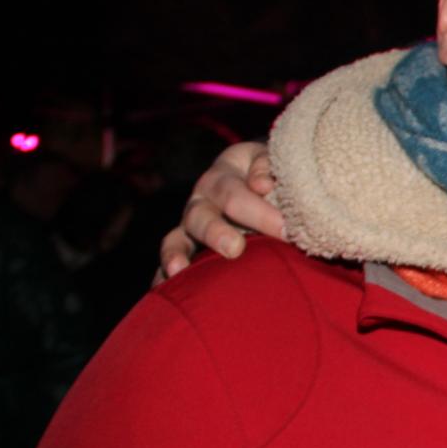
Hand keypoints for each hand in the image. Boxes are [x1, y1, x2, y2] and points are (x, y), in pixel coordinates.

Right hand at [157, 142, 283, 278]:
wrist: (273, 178)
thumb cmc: (280, 172)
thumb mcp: (276, 157)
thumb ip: (269, 165)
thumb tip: (261, 184)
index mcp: (227, 172)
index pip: (235, 193)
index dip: (259, 213)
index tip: (285, 231)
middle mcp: (204, 197)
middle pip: (203, 216)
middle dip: (217, 234)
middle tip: (235, 249)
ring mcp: (192, 223)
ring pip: (178, 238)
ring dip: (177, 254)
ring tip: (178, 269)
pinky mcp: (186, 246)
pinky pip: (170, 261)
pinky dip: (163, 276)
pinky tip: (161, 290)